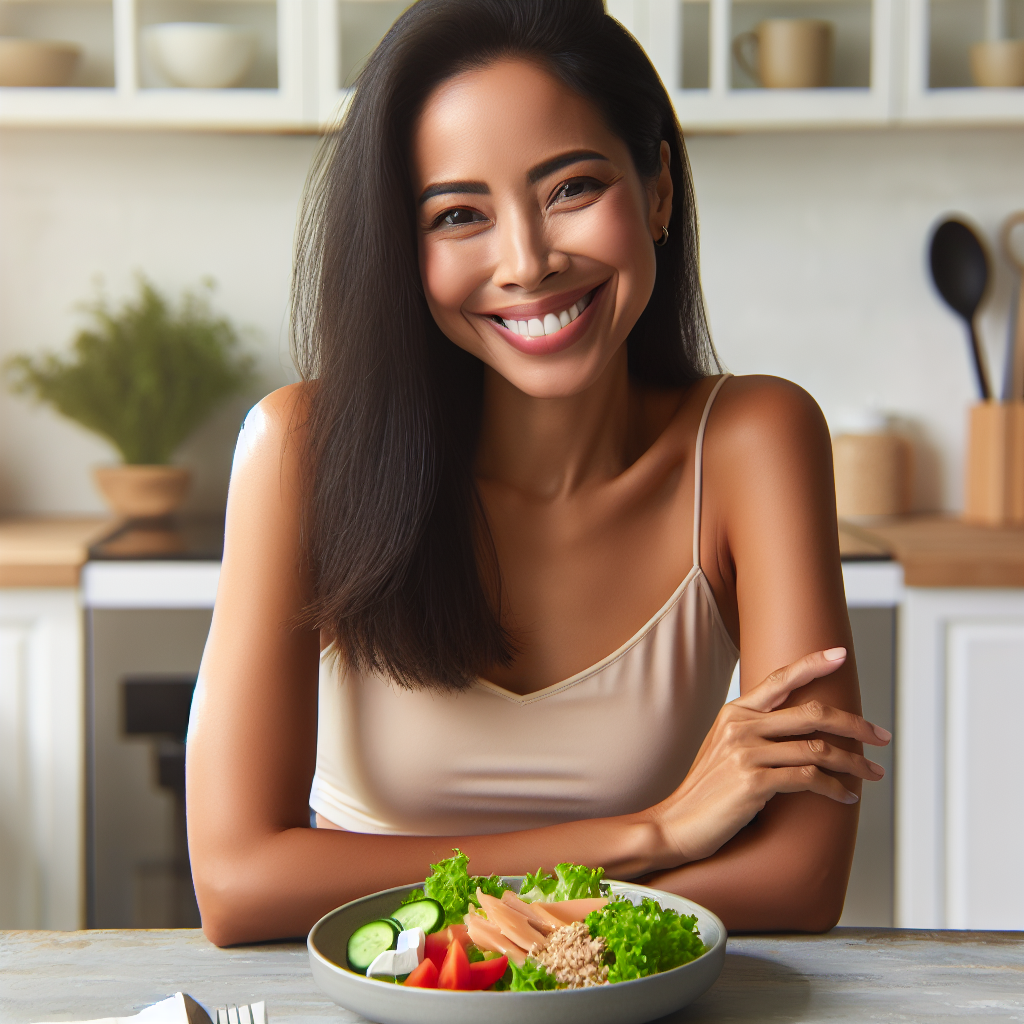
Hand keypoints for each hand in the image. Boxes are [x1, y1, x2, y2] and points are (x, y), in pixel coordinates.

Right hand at [644, 647, 890, 867]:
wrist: (677, 823)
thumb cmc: (707, 790)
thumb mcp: (725, 748)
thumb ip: (756, 732)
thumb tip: (800, 731)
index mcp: (735, 712)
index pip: (780, 678)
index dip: (813, 664)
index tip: (840, 654)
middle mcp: (741, 726)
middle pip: (812, 714)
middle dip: (855, 724)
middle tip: (880, 735)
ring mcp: (746, 753)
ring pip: (818, 749)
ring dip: (854, 763)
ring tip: (872, 773)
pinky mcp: (754, 782)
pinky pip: (809, 779)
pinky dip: (835, 789)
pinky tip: (846, 796)